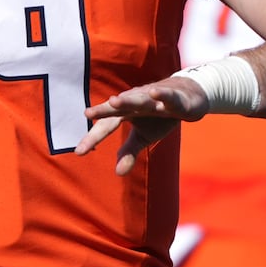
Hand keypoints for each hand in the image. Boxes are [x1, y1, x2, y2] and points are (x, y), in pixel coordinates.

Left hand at [75, 76, 209, 175]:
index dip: (93, 137)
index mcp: (125, 112)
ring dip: (127, 99)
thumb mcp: (143, 136)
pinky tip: (153, 92)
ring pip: (138, 99)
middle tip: (88, 113)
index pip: (106, 126)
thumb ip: (129, 152)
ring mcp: (152, 99)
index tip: (79, 152)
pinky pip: (165, 95)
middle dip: (103, 110)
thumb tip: (118, 174)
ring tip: (114, 101)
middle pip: (117, 108)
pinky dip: (159, 94)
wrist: (186, 98)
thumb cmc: (158, 116)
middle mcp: (134, 102)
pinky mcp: (171, 96)